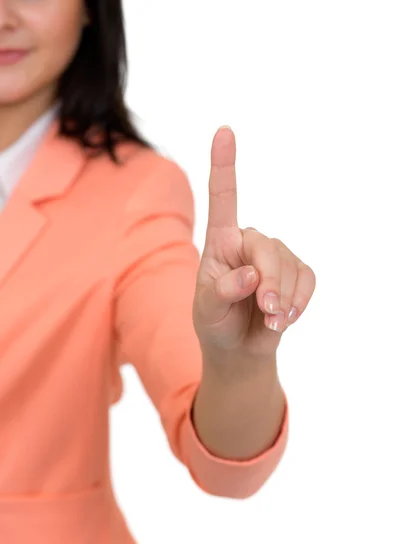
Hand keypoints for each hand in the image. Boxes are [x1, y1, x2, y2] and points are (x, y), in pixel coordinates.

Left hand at [192, 126, 315, 360]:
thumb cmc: (215, 322)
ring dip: (283, 298)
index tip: (224, 130)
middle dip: (270, 283)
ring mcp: (275, 256)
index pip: (222, 198)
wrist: (238, 347)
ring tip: (271, 320)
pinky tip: (285, 318)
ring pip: (289, 266)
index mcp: (220, 242)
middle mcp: (248, 242)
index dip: (224, 165)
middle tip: (267, 311)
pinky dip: (300, 301)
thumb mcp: (207, 310)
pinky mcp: (296, 272)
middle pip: (267, 247)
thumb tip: (251, 274)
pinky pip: (308, 279)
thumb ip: (222, 291)